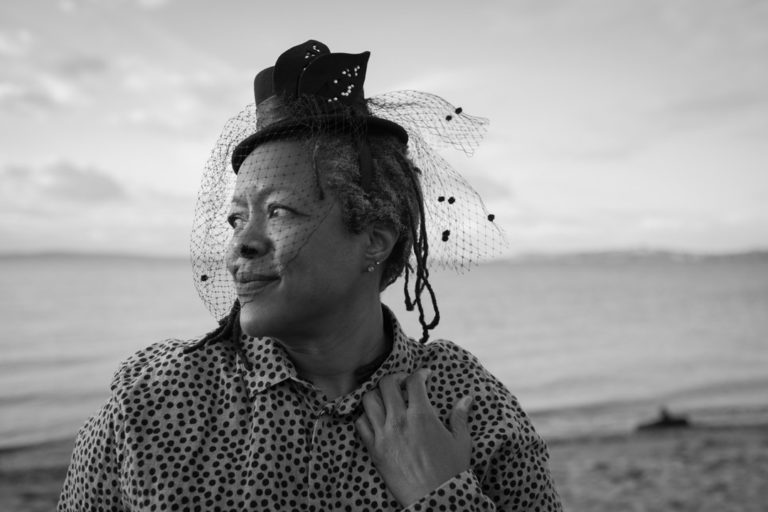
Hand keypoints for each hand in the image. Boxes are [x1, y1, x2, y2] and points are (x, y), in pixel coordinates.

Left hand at [355, 369, 472, 506]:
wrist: (435, 499)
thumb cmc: (451, 471)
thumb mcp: (461, 442)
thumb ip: (460, 416)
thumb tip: (467, 398)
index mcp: (422, 415)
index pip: (414, 381)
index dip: (420, 373)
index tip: (424, 375)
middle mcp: (399, 420)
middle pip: (386, 384)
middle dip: (395, 378)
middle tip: (403, 383)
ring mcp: (384, 435)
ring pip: (369, 400)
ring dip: (377, 395)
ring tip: (386, 399)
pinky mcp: (374, 450)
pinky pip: (360, 424)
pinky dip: (366, 417)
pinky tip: (376, 419)